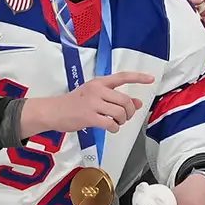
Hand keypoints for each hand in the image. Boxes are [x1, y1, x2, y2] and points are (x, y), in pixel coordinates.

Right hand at [20, 70, 150, 136]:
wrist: (53, 111)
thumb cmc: (74, 104)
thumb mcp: (95, 96)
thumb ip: (115, 98)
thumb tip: (137, 102)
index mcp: (99, 82)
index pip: (122, 77)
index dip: (138, 77)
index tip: (151, 79)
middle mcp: (97, 90)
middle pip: (125, 100)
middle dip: (130, 111)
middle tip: (126, 116)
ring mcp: (93, 103)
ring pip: (120, 112)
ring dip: (122, 120)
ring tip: (116, 122)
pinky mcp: (89, 117)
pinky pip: (111, 124)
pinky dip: (114, 128)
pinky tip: (111, 128)